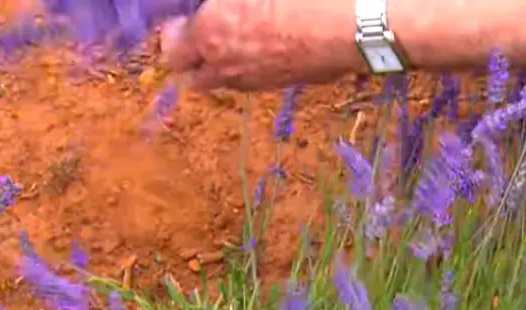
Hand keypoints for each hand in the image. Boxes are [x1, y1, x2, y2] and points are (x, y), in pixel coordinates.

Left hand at [160, 0, 364, 90]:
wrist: (353, 24)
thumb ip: (224, 1)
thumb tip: (223, 4)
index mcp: (210, 34)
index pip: (171, 50)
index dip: (173, 33)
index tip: (183, 18)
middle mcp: (226, 66)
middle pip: (193, 78)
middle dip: (193, 59)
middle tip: (204, 35)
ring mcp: (255, 81)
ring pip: (224, 82)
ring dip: (221, 66)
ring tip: (236, 40)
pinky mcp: (282, 85)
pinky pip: (252, 81)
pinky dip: (249, 68)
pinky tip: (268, 44)